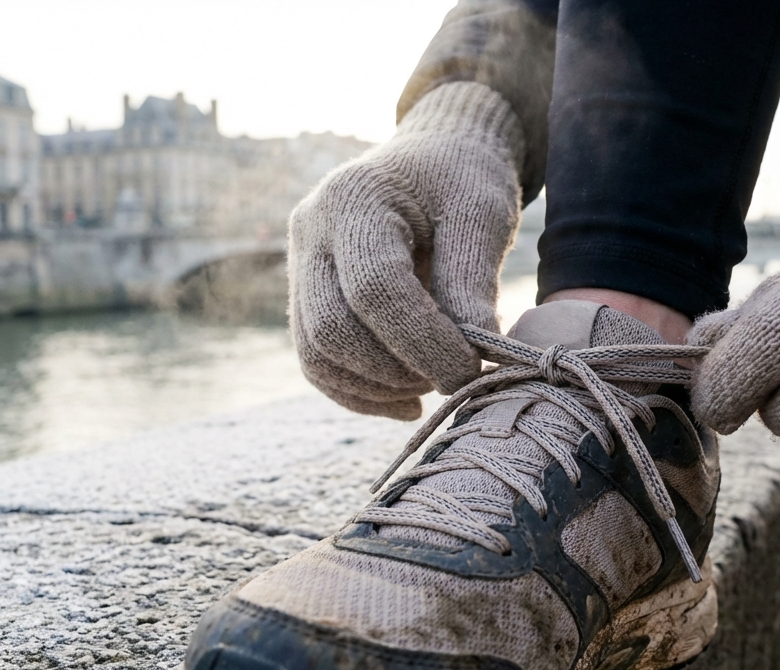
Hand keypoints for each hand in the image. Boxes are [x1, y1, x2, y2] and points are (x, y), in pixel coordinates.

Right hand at [289, 82, 524, 419]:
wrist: (432, 159)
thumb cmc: (461, 180)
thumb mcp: (481, 217)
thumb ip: (471, 284)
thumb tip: (469, 362)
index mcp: (353, 198)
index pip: (375, 290)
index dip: (424, 342)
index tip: (471, 370)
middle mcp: (310, 230)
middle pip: (331, 330)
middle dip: (396, 372)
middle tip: (453, 378)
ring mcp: (299, 265)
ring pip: (315, 356)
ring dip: (376, 390)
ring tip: (431, 385)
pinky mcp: (305, 296)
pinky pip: (317, 362)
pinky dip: (360, 393)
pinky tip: (407, 400)